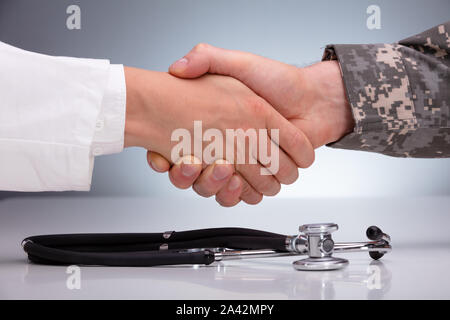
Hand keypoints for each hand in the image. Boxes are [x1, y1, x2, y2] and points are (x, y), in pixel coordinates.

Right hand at [123, 66, 313, 204]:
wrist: (314, 99)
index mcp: (213, 124)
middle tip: (192, 162)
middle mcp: (224, 145)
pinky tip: (237, 182)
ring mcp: (242, 163)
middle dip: (187, 174)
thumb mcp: (239, 63)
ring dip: (212, 184)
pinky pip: (241, 195)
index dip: (164, 156)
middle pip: (191, 173)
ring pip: (213, 188)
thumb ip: (207, 59)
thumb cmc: (278, 80)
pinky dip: (237, 194)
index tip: (163, 156)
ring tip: (222, 168)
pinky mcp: (259, 177)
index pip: (175, 145)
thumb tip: (177, 68)